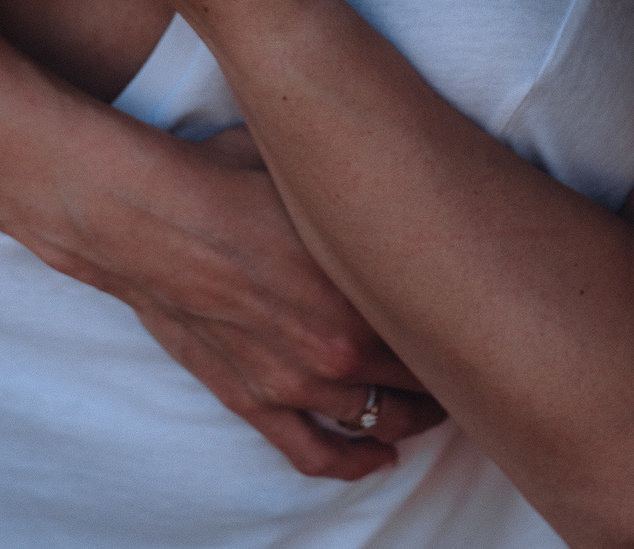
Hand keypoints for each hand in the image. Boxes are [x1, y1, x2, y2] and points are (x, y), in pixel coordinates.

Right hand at [22, 122, 444, 479]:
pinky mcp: (253, 401)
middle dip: (448, 381)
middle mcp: (339, 350)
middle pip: (419, 383)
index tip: (481, 321)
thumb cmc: (232, 182)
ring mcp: (295, 384)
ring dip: (410, 421)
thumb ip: (366, 200)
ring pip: (376, 422)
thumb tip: (404, 169)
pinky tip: (378, 459)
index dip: (467, 329)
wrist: (153, 219)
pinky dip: (352, 463)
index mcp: (364, 292)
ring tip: (431, 412)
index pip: (439, 330)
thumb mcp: (317, 180)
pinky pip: (314, 453)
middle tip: (467, 367)